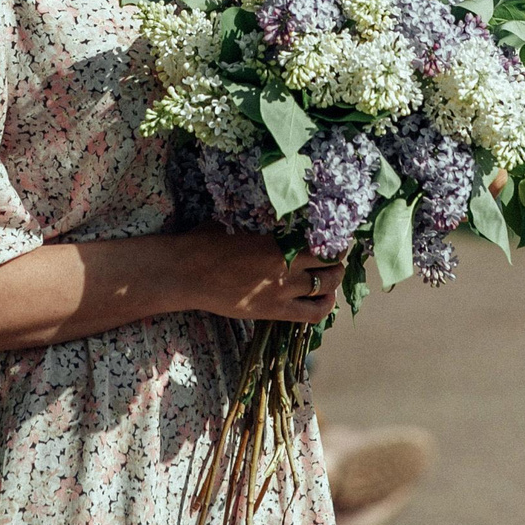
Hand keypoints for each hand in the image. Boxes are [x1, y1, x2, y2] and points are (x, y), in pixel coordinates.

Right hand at [180, 231, 344, 322]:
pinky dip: (326, 304)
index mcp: (277, 236)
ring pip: (328, 284)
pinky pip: (313, 313)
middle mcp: (285, 263)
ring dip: (336, 276)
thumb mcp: (240, 219)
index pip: (323, 234)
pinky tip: (325, 296)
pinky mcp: (274, 311)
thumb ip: (267, 220)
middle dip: (339, 253)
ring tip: (333, 271)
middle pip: (332, 259)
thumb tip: (289, 211)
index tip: (337, 227)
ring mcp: (282, 290)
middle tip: (338, 249)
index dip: (336, 232)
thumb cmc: (208, 240)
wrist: (185, 273)